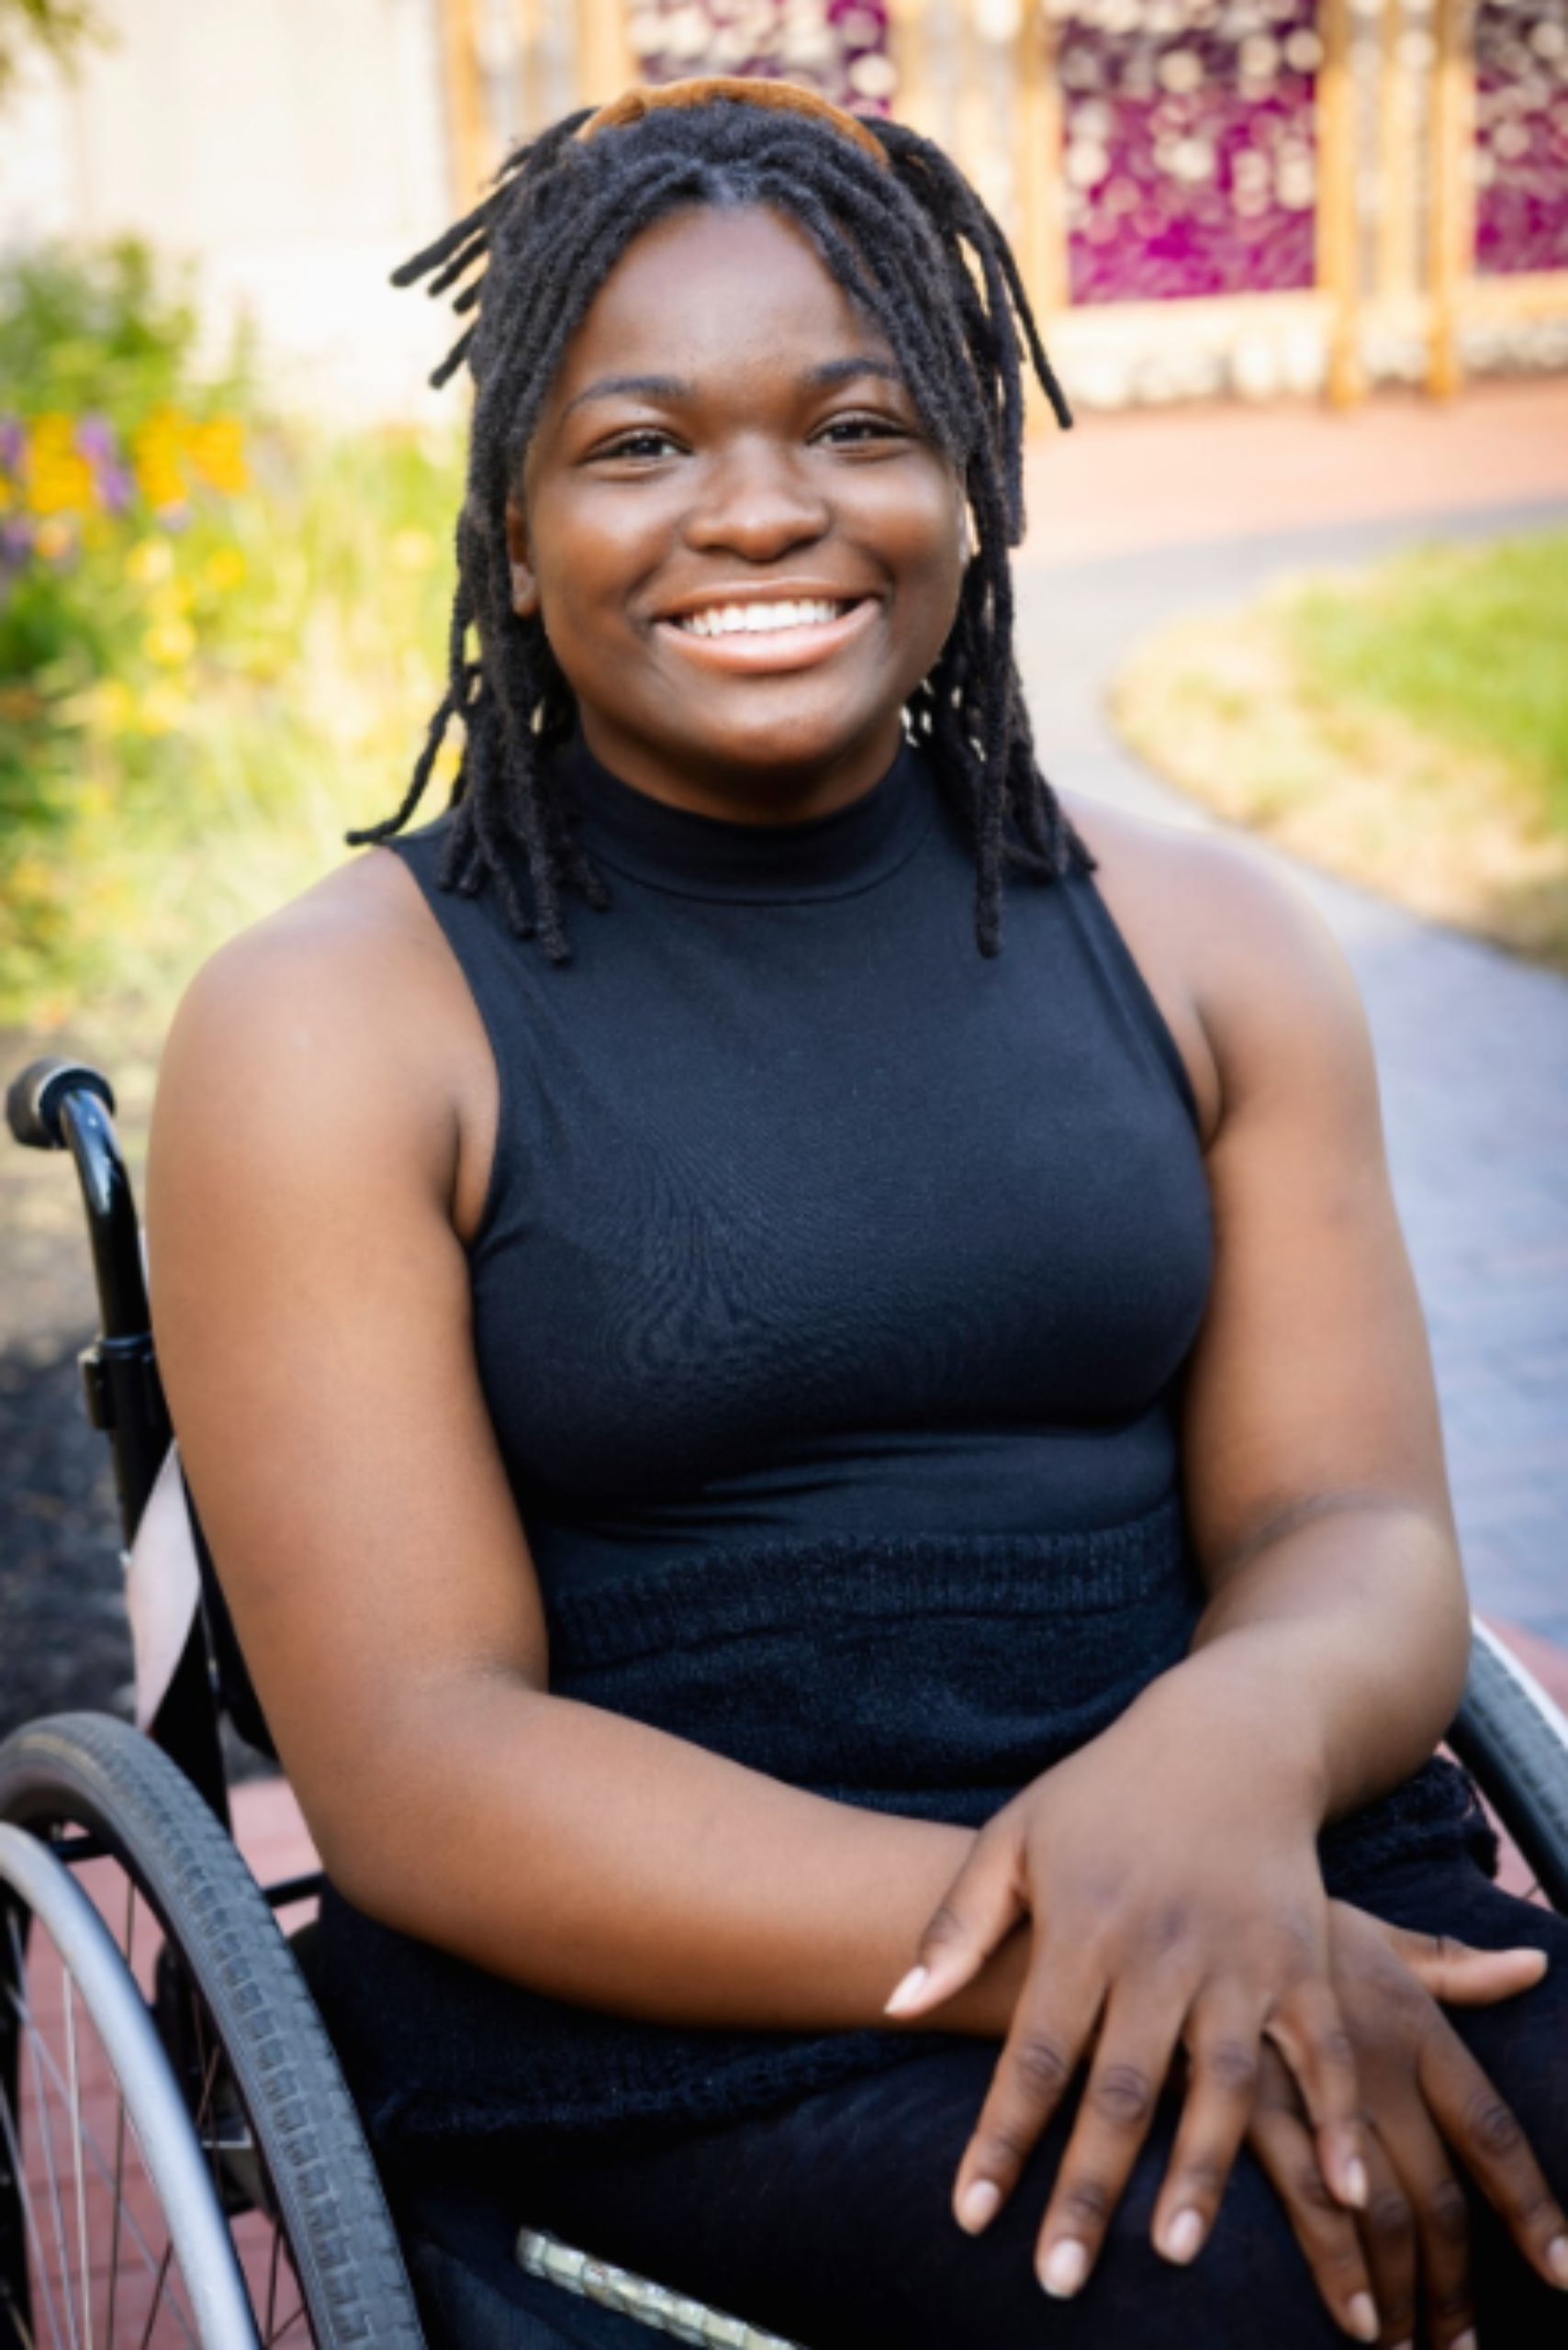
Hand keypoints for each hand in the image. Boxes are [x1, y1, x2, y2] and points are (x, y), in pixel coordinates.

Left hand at [885, 1677, 1368, 2300]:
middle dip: (1087, 2185)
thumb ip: (957, 1923)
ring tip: (1170, 2252)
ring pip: (1220, 2080)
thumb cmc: (1103, 1794)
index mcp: (1083, 1924)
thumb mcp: (1016, 1837)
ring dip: (1198, 2170)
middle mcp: (1161, 1948)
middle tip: (1059, 2277)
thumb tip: (894, 2005)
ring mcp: (1239, 1956)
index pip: (1033, 2049)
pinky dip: (1333, 2120)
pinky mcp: (1303, 1958)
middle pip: (1120, 2084)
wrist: (1227, 1736)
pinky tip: (1337, 2193)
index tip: (969, 2215)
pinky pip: (1321, 2050)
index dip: (1001, 2136)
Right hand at [1248, 1904, 1567, 2344]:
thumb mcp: (1372, 1933)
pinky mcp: (1252, 2102)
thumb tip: (1533, 1966)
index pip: (1492, 2131)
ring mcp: (1317, 2088)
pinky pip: (1308, 2201)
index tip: (1567, 2273)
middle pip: (1439, 2198)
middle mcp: (1380, 2065)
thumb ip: (1451, 1967)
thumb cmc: (1280, 1912)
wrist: (1186, 1875)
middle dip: (1456, 2288)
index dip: (1532, 2208)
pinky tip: (1353, 2317)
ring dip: (1401, 2298)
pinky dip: (1337, 2267)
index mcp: (1415, 2026)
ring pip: (1382, 2216)